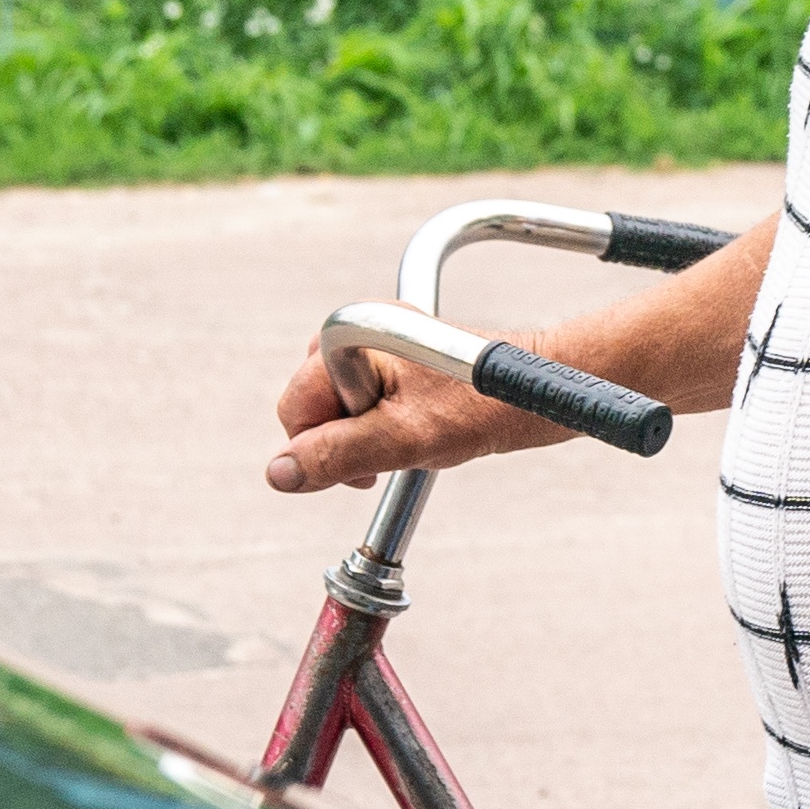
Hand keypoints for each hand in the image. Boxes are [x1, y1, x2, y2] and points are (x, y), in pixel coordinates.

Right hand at [264, 341, 559, 494]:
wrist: (530, 394)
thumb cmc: (478, 409)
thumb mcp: (402, 440)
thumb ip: (335, 455)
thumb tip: (279, 474)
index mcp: (352, 338)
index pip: (295, 409)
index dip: (322, 447)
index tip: (366, 466)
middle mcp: (357, 334)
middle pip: (310, 407)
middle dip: (342, 441)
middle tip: (392, 451)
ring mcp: (373, 348)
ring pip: (334, 410)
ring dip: (361, 438)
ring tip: (407, 439)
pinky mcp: (390, 363)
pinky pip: (360, 405)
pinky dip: (378, 428)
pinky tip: (412, 430)